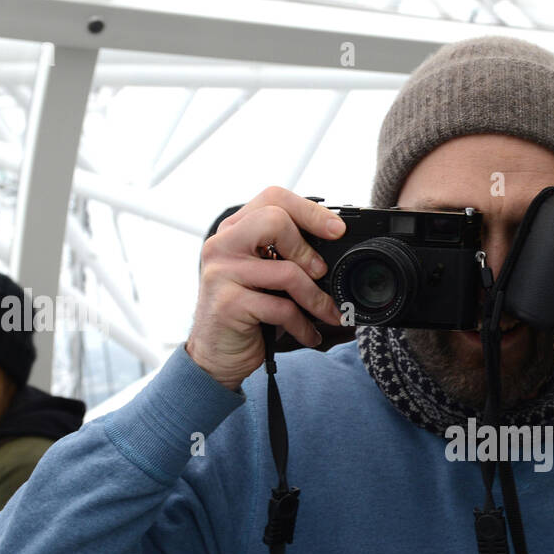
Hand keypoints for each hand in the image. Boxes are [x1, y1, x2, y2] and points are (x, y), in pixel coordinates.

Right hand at [187, 187, 348, 390]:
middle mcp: (223, 244)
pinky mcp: (228, 303)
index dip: (310, 210)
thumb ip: (287, 256)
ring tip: (328, 313)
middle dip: (308, 249)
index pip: (273, 198)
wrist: (216, 355)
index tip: (337, 230)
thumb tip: (336, 249)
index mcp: (236, 230)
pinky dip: (303, 325)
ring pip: (286, 271)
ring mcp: (222, 273)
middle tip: (321, 273)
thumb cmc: (247, 313)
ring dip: (316, 298)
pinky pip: (281, 308)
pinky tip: (308, 334)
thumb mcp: (267, 278)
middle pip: (275, 220)